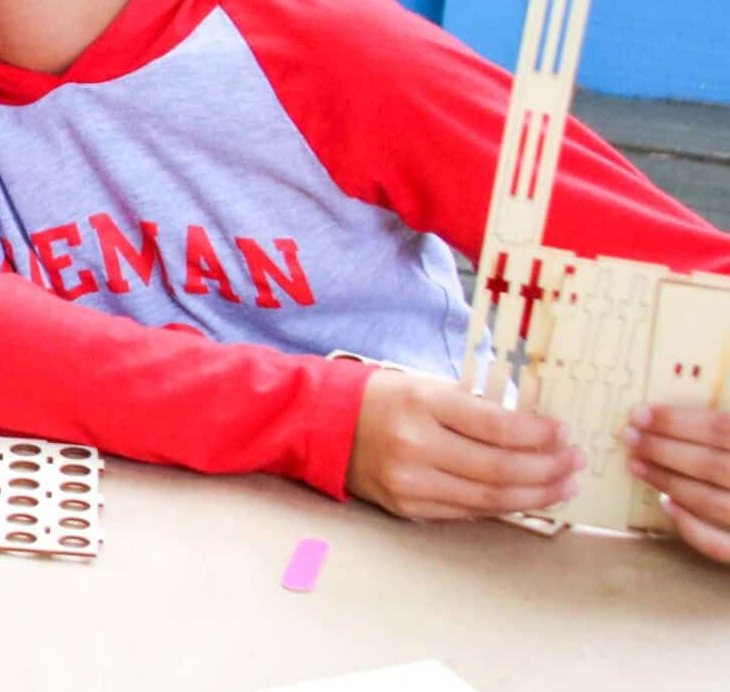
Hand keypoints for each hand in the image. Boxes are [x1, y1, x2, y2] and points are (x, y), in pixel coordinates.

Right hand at [346, 371, 581, 519]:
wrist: (323, 425)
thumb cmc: (383, 399)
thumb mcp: (428, 388)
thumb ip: (477, 409)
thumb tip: (537, 432)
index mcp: (423, 404)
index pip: (499, 426)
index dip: (542, 434)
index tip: (565, 433)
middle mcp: (415, 446)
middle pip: (501, 468)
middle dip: (549, 468)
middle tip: (575, 462)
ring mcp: (410, 482)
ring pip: (490, 498)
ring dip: (536, 494)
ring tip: (563, 485)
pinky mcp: (407, 507)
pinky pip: (468, 512)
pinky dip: (503, 506)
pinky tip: (525, 497)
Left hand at [624, 404, 729, 562]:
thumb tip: (710, 414)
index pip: (724, 430)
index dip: (679, 421)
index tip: (643, 412)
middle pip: (713, 465)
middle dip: (665, 449)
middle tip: (630, 435)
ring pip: (713, 502)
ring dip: (669, 481)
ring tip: (637, 463)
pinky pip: (723, 547)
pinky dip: (692, 528)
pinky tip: (667, 507)